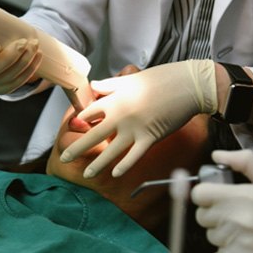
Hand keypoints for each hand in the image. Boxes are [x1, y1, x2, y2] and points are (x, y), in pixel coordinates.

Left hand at [60, 60, 216, 177]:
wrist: (188, 85)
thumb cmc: (161, 79)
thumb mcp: (131, 79)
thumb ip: (110, 85)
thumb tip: (93, 85)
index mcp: (115, 99)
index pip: (90, 112)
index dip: (80, 121)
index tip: (74, 128)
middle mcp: (121, 115)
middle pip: (93, 135)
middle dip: (77, 148)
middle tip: (64, 158)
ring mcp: (135, 129)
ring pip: (111, 151)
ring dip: (98, 164)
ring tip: (86, 174)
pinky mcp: (150, 137)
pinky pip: (134, 156)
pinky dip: (124, 166)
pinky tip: (115, 174)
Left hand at [192, 150, 252, 252]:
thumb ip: (244, 162)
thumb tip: (215, 154)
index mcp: (246, 196)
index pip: (200, 194)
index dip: (205, 194)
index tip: (216, 197)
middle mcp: (240, 220)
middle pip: (202, 215)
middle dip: (213, 213)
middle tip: (234, 214)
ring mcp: (240, 243)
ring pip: (210, 234)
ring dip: (221, 232)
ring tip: (245, 230)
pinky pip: (221, 252)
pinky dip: (230, 249)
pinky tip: (249, 245)